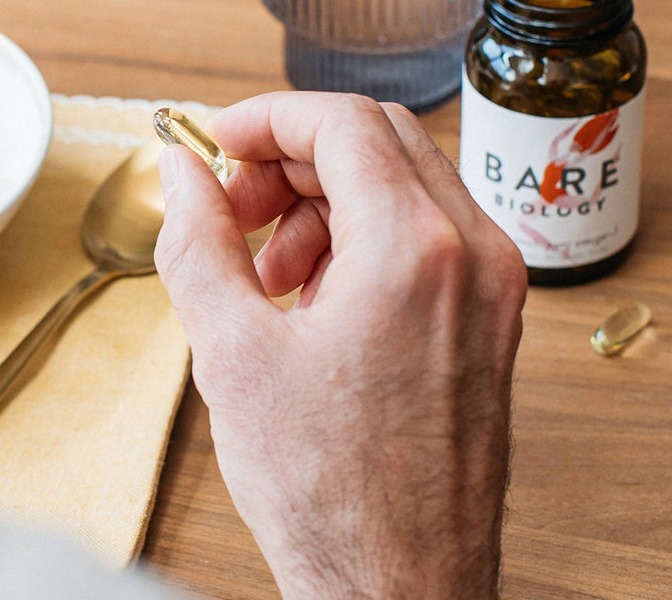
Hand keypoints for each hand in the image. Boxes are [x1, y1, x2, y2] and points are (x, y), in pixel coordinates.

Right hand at [154, 92, 526, 598]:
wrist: (397, 583)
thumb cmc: (328, 491)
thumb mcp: (232, 354)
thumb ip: (198, 241)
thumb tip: (180, 173)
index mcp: (415, 250)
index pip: (341, 122)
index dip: (264, 119)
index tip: (216, 143)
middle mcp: (473, 254)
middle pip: (375, 142)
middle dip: (289, 160)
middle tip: (232, 208)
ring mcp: (490, 288)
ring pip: (401, 186)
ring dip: (322, 202)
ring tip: (267, 269)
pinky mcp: (487, 319)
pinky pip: (422, 238)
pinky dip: (359, 240)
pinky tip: (311, 297)